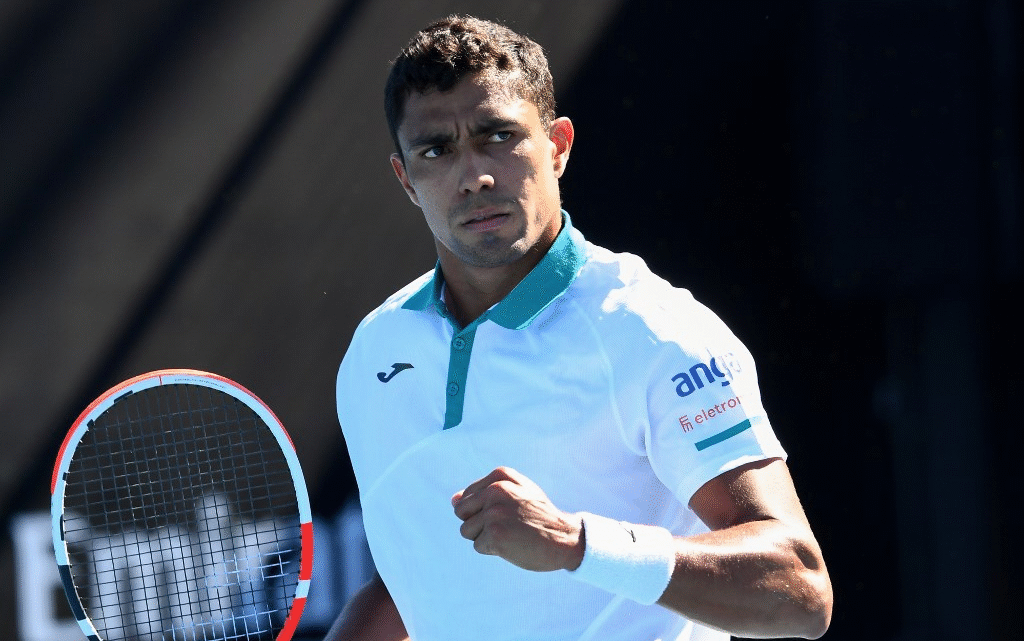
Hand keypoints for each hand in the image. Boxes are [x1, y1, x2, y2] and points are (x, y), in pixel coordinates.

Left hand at [452, 466, 584, 571]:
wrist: (565, 539)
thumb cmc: (539, 516)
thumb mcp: (518, 491)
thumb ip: (485, 490)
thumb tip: (453, 500)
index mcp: (500, 476)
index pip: (466, 496)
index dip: (482, 510)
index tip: (507, 512)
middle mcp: (495, 490)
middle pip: (461, 512)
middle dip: (477, 523)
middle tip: (504, 525)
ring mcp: (494, 513)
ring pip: (466, 530)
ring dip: (484, 537)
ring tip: (508, 534)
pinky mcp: (494, 535)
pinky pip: (478, 546)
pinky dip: (492, 550)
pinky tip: (511, 545)